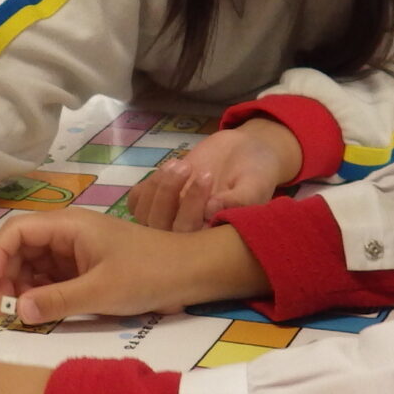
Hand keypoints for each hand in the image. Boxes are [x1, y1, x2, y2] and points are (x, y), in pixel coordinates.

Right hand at [0, 211, 264, 324]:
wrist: (192, 273)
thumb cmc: (148, 274)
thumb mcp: (101, 291)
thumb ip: (56, 301)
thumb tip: (17, 310)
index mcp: (69, 225)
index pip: (17, 231)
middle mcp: (67, 232)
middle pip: (21, 247)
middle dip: (7, 275)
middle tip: (7, 309)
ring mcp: (76, 249)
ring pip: (34, 264)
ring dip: (23, 286)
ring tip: (24, 312)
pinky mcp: (85, 266)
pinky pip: (52, 276)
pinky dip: (42, 292)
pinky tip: (43, 310)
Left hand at [124, 118, 301, 230]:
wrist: (245, 153)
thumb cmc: (256, 173)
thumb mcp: (255, 185)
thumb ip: (238, 200)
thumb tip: (210, 211)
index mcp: (211, 241)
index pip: (188, 238)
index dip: (190, 209)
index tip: (207, 176)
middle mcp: (186, 236)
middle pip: (160, 228)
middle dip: (169, 194)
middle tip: (188, 165)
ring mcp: (168, 219)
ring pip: (145, 216)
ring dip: (158, 186)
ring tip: (181, 162)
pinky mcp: (156, 201)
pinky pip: (137, 202)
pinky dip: (147, 184)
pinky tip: (168, 167)